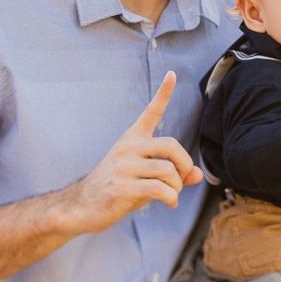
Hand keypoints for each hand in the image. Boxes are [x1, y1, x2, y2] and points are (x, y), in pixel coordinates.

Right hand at [68, 72, 202, 232]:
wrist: (83, 206)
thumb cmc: (118, 189)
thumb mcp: (145, 177)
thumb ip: (172, 174)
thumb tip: (197, 175)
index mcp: (132, 139)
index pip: (151, 112)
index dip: (163, 93)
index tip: (172, 74)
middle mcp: (127, 147)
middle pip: (171, 146)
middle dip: (184, 165)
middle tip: (181, 180)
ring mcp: (123, 166)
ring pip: (168, 171)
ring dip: (177, 187)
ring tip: (172, 196)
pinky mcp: (122, 187)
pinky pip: (159, 189)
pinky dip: (171, 198)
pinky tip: (169, 203)